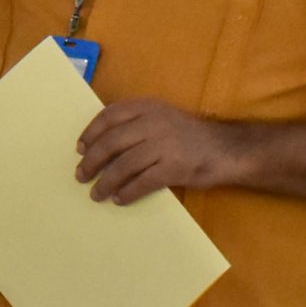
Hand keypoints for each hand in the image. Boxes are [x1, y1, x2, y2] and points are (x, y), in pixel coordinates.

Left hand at [75, 99, 244, 204]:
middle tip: (80, 176)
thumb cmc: (188, 136)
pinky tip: (119, 199)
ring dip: (105, 182)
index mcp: (148, 107)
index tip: (79, 149)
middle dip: (91, 161)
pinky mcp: (175, 167)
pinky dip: (127, 192)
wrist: (226, 149)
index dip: (91, 133)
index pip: (109, 116)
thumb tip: (98, 145)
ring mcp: (165, 145)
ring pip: (124, 164)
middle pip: (111, 142)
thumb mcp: (162, 118)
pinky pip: (143, 182)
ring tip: (95, 194)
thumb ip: (135, 124)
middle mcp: (154, 122)